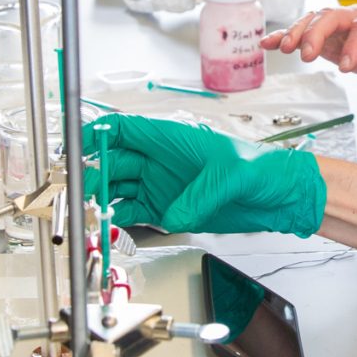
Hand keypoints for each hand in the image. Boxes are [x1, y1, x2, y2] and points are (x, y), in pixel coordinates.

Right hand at [82, 113, 325, 236]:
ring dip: (102, 201)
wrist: (279, 196)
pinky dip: (118, 221)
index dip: (96, 135)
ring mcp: (162, 186)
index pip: (124, 130)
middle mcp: (161, 161)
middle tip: (82, 193)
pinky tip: (110, 227)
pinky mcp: (168, 211)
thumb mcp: (234, 176)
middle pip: (114, 163)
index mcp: (172, 139)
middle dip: (94, 175)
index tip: (76, 149)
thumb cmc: (262, 170)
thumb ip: (201, 195)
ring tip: (91, 213)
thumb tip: (173, 215)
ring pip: (118, 190)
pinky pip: (133, 215)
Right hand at [263, 1, 356, 132]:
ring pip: (316, 18)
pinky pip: (306, 29)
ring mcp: (343, 22)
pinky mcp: (331, 34)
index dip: (355, 44)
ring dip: (298, 32)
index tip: (346, 67)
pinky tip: (269, 43)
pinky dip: (286, 34)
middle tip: (307, 56)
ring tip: (284, 48)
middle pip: (334, 15)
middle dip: (317, 33)